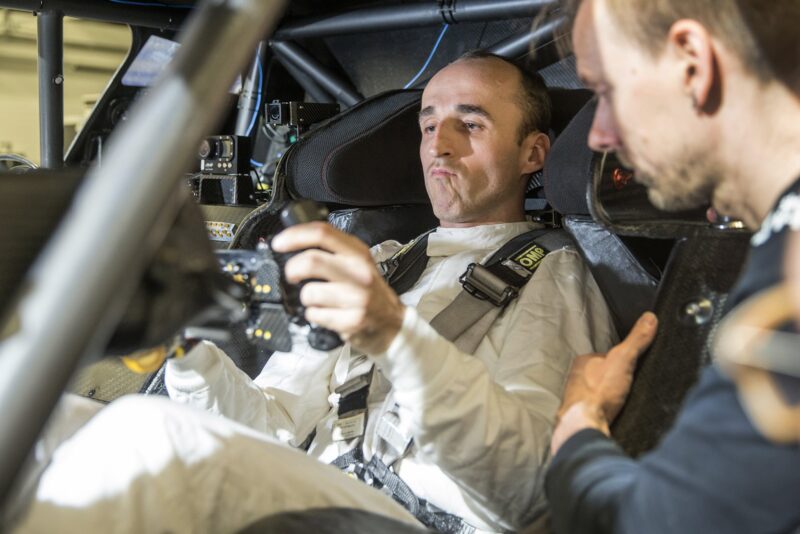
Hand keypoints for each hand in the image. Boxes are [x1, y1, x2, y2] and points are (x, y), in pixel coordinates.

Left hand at [271, 222, 404, 353]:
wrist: (392, 324)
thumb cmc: (369, 292)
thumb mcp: (357, 263)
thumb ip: (332, 251)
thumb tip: (294, 243)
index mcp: (357, 252)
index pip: (322, 233)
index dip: (294, 236)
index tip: (278, 243)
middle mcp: (359, 272)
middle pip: (312, 261)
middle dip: (292, 269)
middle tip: (291, 275)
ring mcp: (357, 297)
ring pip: (310, 292)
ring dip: (306, 298)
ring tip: (318, 300)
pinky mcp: (352, 320)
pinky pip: (315, 314)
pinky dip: (314, 315)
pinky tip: (327, 313)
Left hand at [551, 312, 657, 453]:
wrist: (585, 424)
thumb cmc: (598, 391)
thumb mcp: (623, 359)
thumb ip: (636, 340)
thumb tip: (649, 318)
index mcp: (583, 362)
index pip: (604, 355)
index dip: (620, 360)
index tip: (633, 365)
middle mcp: (576, 379)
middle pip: (602, 375)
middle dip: (615, 380)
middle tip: (631, 385)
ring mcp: (578, 398)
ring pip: (599, 393)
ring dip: (612, 397)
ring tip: (626, 400)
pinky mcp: (583, 415)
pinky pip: (599, 409)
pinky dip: (609, 411)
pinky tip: (618, 414)